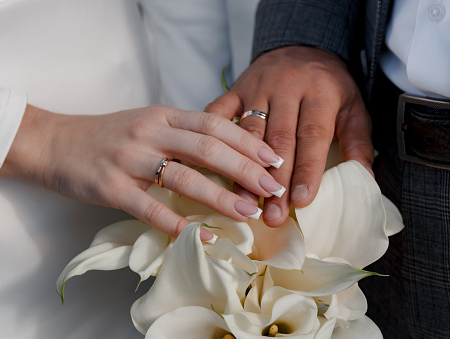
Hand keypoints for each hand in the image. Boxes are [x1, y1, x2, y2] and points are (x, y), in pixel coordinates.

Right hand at [0, 104, 283, 238]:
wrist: (52, 142)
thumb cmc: (105, 135)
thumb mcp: (146, 122)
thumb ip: (181, 132)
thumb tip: (226, 151)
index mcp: (162, 115)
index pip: (213, 123)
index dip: (246, 140)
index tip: (274, 158)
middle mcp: (149, 132)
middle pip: (206, 147)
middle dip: (244, 168)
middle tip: (272, 187)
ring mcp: (128, 159)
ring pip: (182, 176)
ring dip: (219, 196)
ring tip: (246, 212)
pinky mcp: (109, 187)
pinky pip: (149, 208)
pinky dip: (176, 223)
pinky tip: (200, 236)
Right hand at [205, 46, 373, 226]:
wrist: (301, 46)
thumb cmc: (329, 86)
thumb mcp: (354, 108)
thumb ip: (358, 142)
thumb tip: (364, 180)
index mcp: (319, 93)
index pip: (312, 135)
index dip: (307, 170)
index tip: (301, 201)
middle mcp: (286, 88)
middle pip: (278, 139)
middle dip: (274, 180)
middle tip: (272, 215)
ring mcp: (257, 88)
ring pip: (248, 133)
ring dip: (243, 170)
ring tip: (243, 202)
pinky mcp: (236, 88)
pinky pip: (219, 110)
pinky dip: (213, 135)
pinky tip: (209, 162)